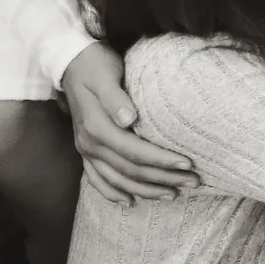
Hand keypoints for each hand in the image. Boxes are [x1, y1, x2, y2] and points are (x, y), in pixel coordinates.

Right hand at [60, 43, 196, 204]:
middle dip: (163, 178)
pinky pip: (97, 179)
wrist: (70, 61)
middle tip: (194, 182)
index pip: (134, 150)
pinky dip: (113, 193)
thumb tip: (129, 119)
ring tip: (173, 194)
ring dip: (146, 190)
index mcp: (96, 127)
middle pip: (130, 169)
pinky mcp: (85, 150)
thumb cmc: (94, 64)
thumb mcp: (106, 75)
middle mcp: (89, 143)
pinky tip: (130, 202)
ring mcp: (85, 149)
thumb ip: (116, 98)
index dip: (161, 159)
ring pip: (117, 179)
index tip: (188, 163)